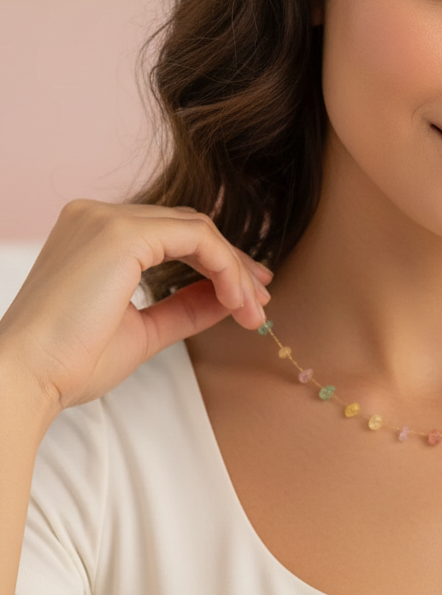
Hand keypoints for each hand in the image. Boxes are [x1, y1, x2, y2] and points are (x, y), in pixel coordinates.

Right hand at [0, 199, 272, 414]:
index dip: (217, 262)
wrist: (25, 380)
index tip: (247, 296)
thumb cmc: (70, 363)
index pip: (172, 234)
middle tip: (262, 300)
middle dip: (234, 265)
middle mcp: (98, 215)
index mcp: (94, 233)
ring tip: (255, 310)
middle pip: (190, 227)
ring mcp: (108, 219)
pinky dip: (225, 268)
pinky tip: (237, 300)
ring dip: (235, 271)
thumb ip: (184, 307)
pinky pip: (198, 239)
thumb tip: (229, 297)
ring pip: (199, 231)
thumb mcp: (143, 329)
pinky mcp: (122, 233)